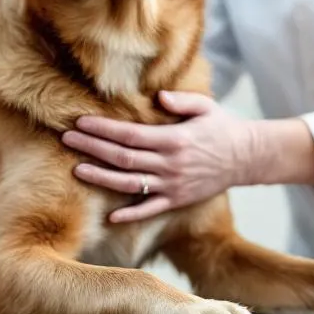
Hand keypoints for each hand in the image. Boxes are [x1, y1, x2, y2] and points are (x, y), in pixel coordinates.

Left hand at [61, 91, 259, 223]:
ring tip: (76, 170)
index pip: (129, 134)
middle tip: (66, 139)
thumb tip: (158, 97)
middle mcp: (169, 163)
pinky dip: (130, 214)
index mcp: (173, 139)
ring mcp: (172, 185)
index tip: (80, 123)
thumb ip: (181, 101)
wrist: (247, 157)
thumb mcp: (205, 107)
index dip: (102, 129)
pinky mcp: (177, 200)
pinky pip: (150, 209)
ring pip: (130, 184)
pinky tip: (109, 216)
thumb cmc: (222, 127)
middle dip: (92, 148)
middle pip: (122, 157)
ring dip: (101, 178)